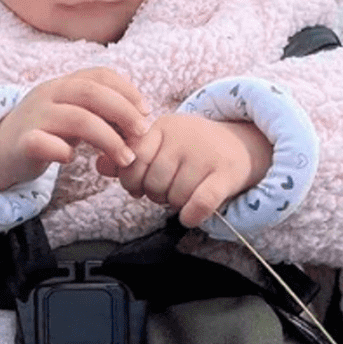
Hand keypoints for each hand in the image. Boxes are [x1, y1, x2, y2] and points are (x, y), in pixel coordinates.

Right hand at [0, 67, 150, 189]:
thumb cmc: (46, 133)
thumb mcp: (73, 115)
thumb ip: (100, 112)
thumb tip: (140, 120)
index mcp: (63, 84)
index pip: (99, 75)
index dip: (127, 91)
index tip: (146, 112)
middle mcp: (48, 94)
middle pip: (91, 93)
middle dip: (123, 112)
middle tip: (142, 134)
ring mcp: (33, 117)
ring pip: (75, 119)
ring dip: (107, 138)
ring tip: (125, 158)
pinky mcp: (20, 143)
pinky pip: (43, 143)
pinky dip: (62, 151)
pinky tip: (71, 160)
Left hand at [96, 113, 272, 227]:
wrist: (243, 145)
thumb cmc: (193, 150)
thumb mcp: (162, 145)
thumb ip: (130, 156)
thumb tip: (99, 165)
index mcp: (163, 127)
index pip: (133, 159)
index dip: (131, 180)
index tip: (140, 185)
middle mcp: (183, 137)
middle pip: (152, 182)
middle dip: (156, 194)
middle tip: (168, 190)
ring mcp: (206, 154)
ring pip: (174, 197)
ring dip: (176, 205)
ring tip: (185, 194)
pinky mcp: (226, 173)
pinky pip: (200, 203)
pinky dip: (192, 215)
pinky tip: (191, 216)